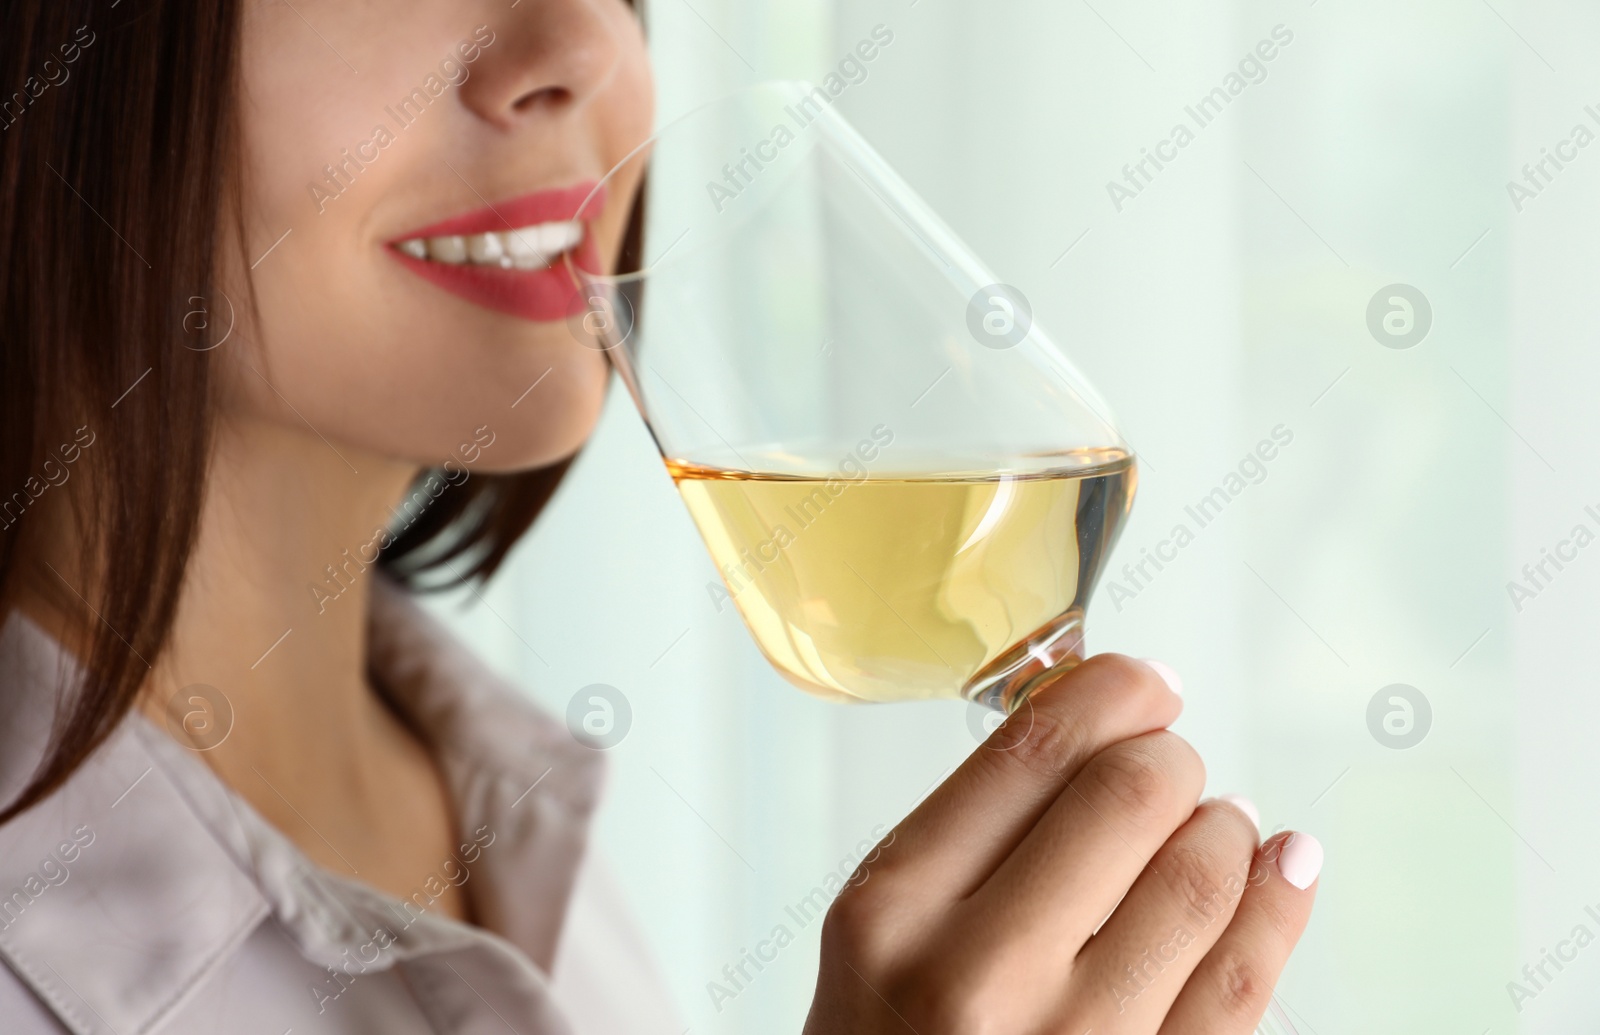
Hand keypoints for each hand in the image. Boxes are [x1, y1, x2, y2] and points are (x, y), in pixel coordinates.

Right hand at [804, 654, 1320, 1033]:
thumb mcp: (880, 936)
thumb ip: (967, 841)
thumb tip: (1102, 734)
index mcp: (894, 909)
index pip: (1031, 751)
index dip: (1111, 693)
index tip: (1143, 685)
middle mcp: (976, 974)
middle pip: (1128, 796)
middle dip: (1171, 760)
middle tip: (1173, 766)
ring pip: (1198, 879)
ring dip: (1228, 830)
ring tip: (1220, 826)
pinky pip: (1242, 984)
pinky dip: (1279, 907)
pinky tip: (1283, 872)